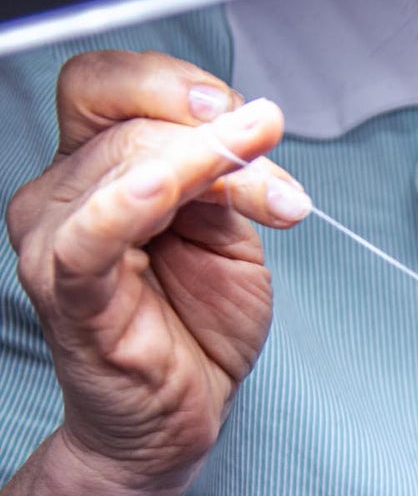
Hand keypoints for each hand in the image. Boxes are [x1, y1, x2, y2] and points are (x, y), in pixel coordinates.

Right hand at [5, 51, 311, 494]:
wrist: (182, 412)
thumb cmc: (197, 322)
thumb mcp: (230, 235)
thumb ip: (226, 180)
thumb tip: (247, 133)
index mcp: (95, 168)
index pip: (105, 84)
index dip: (172, 83)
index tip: (246, 111)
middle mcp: (62, 195)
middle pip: (131, 124)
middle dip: (223, 143)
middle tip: (283, 185)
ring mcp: (57, 242)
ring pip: (126, 165)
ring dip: (216, 171)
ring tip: (280, 202)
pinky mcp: (68, 293)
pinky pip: (89, 235)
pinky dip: (129, 203)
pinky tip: (167, 188)